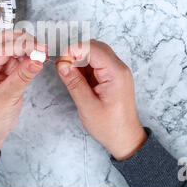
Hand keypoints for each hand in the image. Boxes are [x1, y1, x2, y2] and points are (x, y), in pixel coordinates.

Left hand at [0, 30, 45, 157]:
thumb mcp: (6, 97)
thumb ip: (22, 77)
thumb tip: (37, 60)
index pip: (1, 46)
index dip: (21, 45)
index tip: (38, 48)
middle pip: (7, 41)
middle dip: (26, 42)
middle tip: (43, 49)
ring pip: (16, 47)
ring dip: (31, 48)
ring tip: (44, 54)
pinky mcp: (9, 70)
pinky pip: (21, 58)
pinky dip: (31, 57)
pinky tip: (40, 59)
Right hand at [56, 40, 146, 159]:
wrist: (125, 139)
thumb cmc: (110, 126)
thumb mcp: (87, 106)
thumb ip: (74, 83)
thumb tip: (62, 65)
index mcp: (116, 73)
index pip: (93, 49)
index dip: (74, 51)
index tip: (60, 62)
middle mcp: (118, 69)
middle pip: (95, 47)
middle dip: (75, 52)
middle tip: (62, 66)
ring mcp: (116, 72)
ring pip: (94, 54)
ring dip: (79, 59)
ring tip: (67, 73)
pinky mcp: (111, 77)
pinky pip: (95, 64)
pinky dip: (83, 67)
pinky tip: (75, 77)